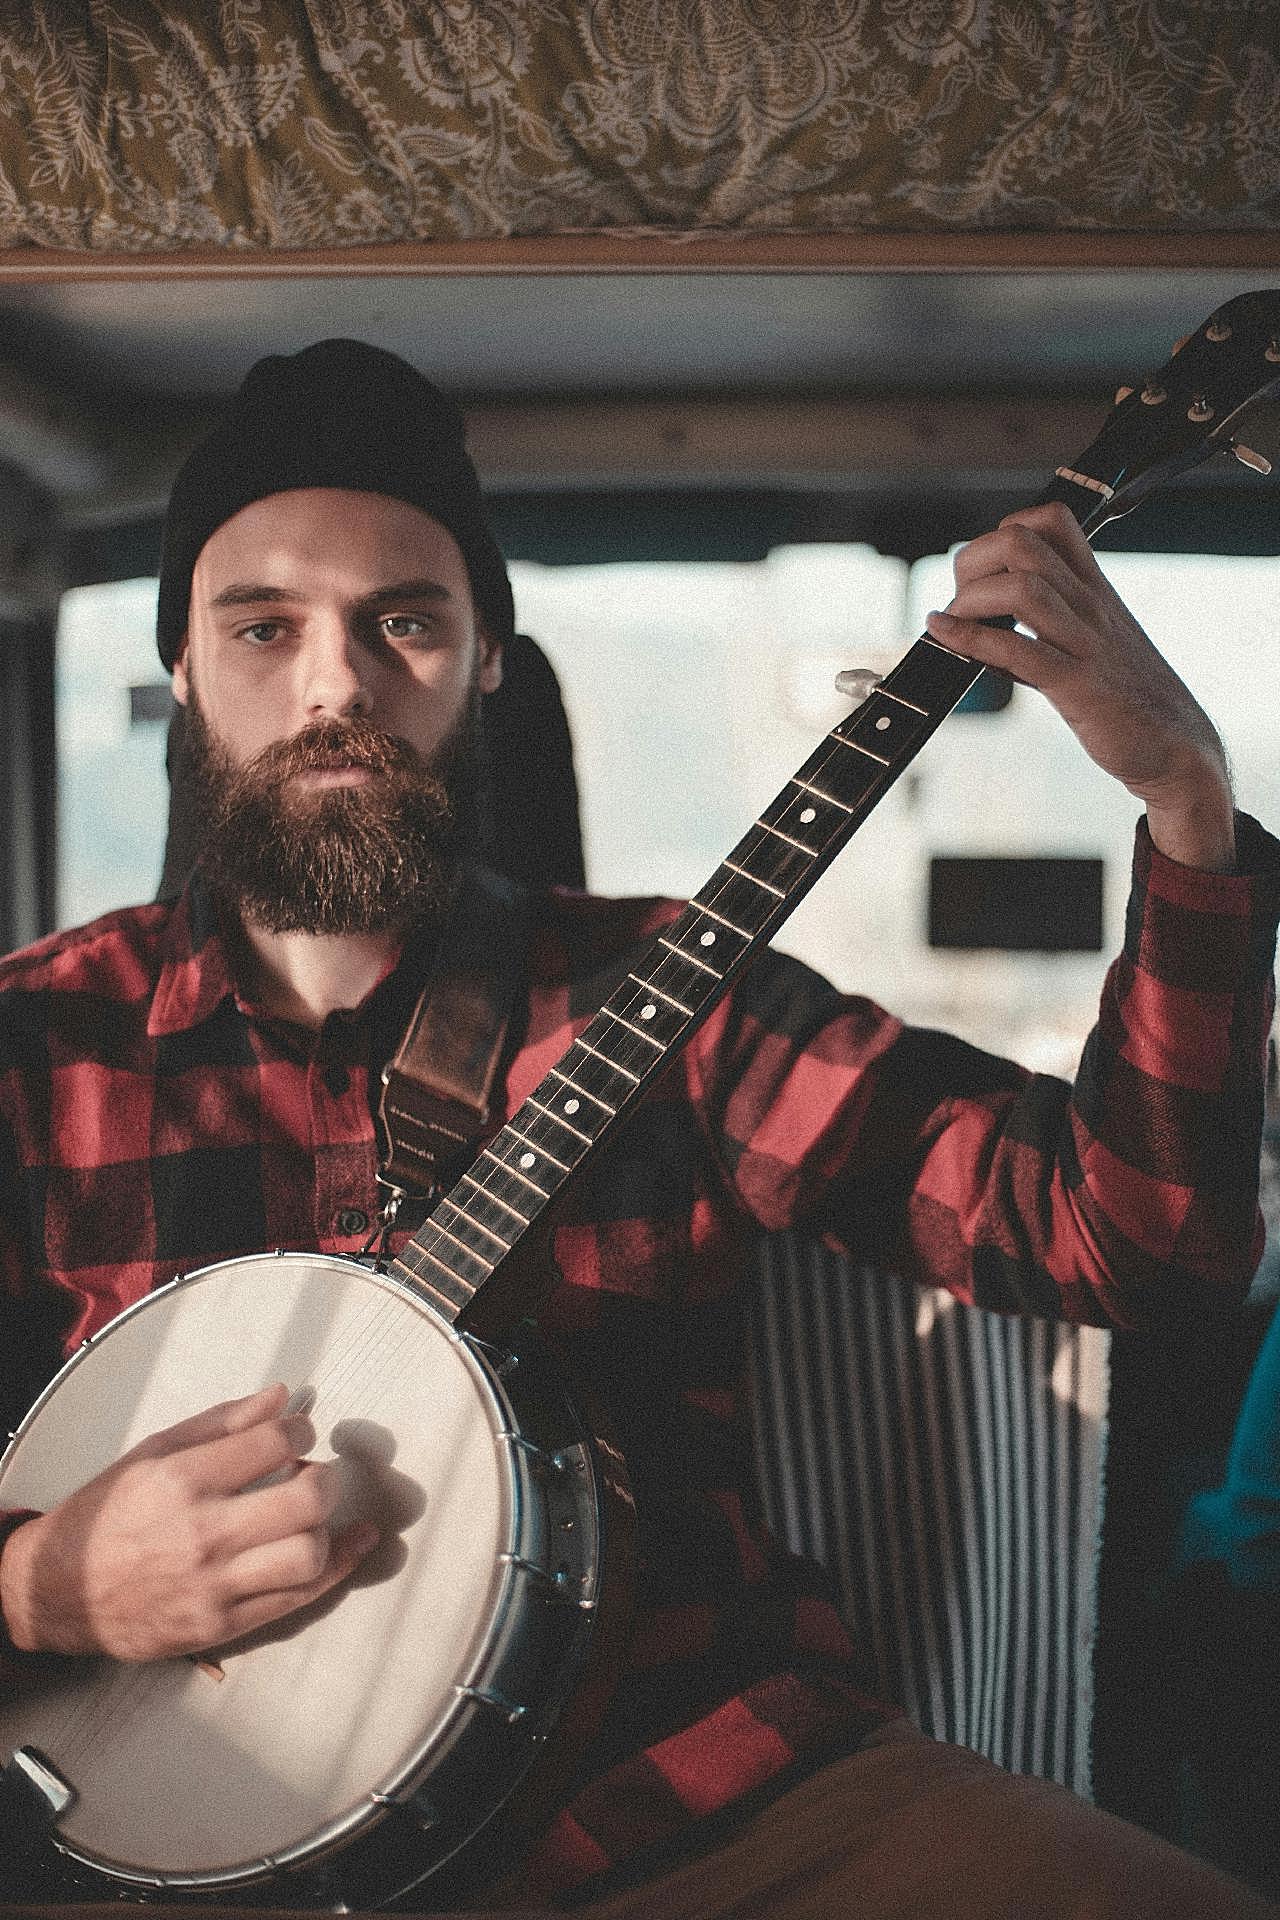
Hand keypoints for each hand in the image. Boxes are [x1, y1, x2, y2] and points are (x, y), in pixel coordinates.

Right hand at [0, 1384, 377, 1660]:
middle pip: (306, 1500)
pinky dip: (338, 1568)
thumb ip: (221, 1422)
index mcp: (182, 1480)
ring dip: (328, 1527)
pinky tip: (356, 1544)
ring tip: (313, 1515)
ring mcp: (213, 1585)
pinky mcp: (221, 1625)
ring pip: (309, 1555)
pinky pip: (298, 1599)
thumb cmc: (105, 1514)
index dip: (300, 1430)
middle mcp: (202, 1533)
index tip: (298, 1433)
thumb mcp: (153, 1452)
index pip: (274, 1442)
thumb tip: (282, 1396)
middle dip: (325, 1478)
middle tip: (313, 1473)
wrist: (56, 1591)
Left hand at [924, 502, 1234, 870]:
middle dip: (975, 561)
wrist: (1177, 748)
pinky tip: (945, 635)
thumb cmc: (1130, 700)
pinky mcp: (1077, 685)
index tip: (984, 569)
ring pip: (1021, 589)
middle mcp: (1091, 606)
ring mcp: (1085, 642)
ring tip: (954, 620)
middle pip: (1023, 544)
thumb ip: (1043, 630)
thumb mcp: (1093, 647)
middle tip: (959, 597)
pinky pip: (1017, 650)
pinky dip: (969, 639)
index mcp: (1096, 590)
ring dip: (970, 599)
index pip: (1054, 521)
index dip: (1005, 530)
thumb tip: (981, 630)